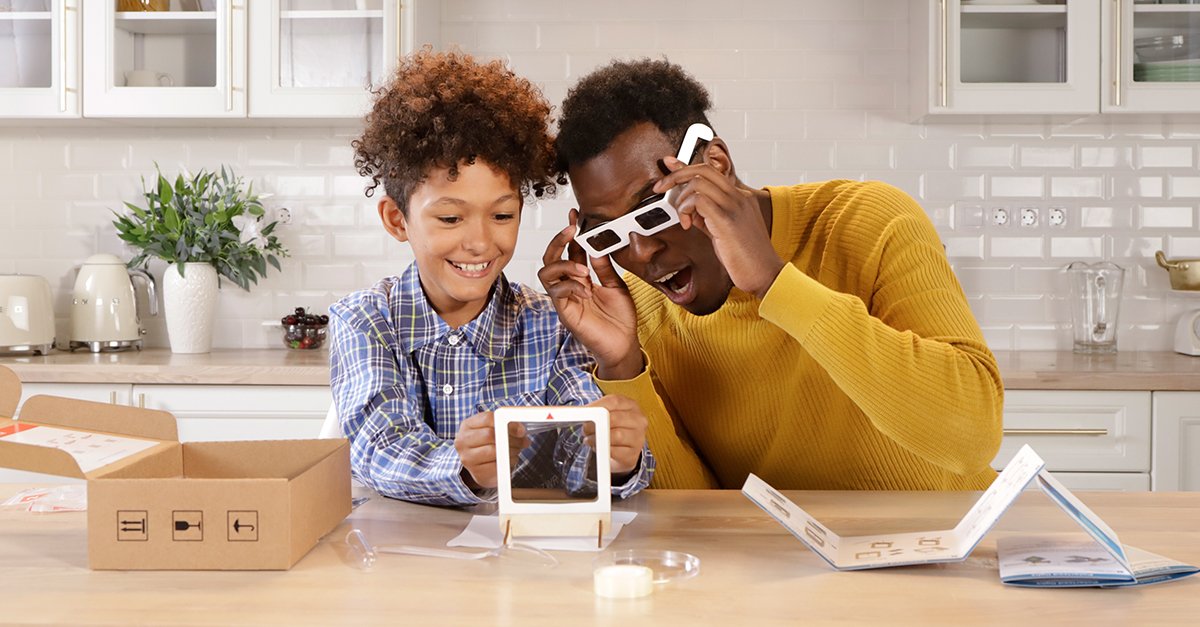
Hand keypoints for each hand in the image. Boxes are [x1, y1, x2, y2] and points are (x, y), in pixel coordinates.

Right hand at [454, 412, 528, 488]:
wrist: (478, 465)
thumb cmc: (487, 443)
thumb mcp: (491, 429)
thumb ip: (504, 424)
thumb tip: (520, 429)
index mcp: (467, 425)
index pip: (487, 419)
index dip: (508, 424)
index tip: (521, 430)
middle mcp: (463, 441)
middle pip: (490, 435)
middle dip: (512, 439)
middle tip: (523, 441)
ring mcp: (468, 459)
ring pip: (495, 451)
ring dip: (512, 451)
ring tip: (517, 450)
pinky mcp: (477, 473)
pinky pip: (497, 466)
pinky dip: (509, 462)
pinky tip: (510, 459)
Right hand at [538, 209, 644, 379]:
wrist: (623, 343)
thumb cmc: (620, 318)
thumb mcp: (616, 285)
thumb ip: (605, 267)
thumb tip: (596, 245)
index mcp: (582, 277)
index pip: (571, 250)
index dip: (571, 233)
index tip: (575, 216)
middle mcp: (570, 285)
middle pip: (550, 258)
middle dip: (558, 241)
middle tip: (571, 231)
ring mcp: (565, 298)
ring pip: (547, 273)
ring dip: (564, 265)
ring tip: (583, 270)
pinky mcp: (564, 311)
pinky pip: (557, 292)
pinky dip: (571, 286)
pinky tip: (587, 290)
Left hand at [581, 395, 647, 475]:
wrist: (625, 452)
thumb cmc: (614, 430)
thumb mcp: (608, 415)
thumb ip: (595, 410)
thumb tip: (577, 410)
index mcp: (632, 406)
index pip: (615, 401)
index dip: (596, 406)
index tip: (584, 413)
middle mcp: (639, 420)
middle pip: (614, 418)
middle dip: (594, 424)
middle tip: (585, 429)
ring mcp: (638, 438)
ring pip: (616, 435)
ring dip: (596, 438)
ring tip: (589, 439)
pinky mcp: (632, 454)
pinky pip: (614, 451)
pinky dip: (601, 449)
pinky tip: (597, 447)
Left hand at [653, 157, 784, 299]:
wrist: (766, 274)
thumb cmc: (746, 257)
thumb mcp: (724, 230)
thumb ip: (707, 215)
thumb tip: (687, 207)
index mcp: (740, 197)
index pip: (710, 172)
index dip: (685, 166)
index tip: (669, 166)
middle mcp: (739, 197)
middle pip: (703, 169)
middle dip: (676, 175)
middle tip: (661, 188)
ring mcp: (735, 207)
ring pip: (698, 182)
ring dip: (682, 200)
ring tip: (685, 219)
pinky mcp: (727, 220)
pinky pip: (699, 200)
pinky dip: (686, 210)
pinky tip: (688, 225)